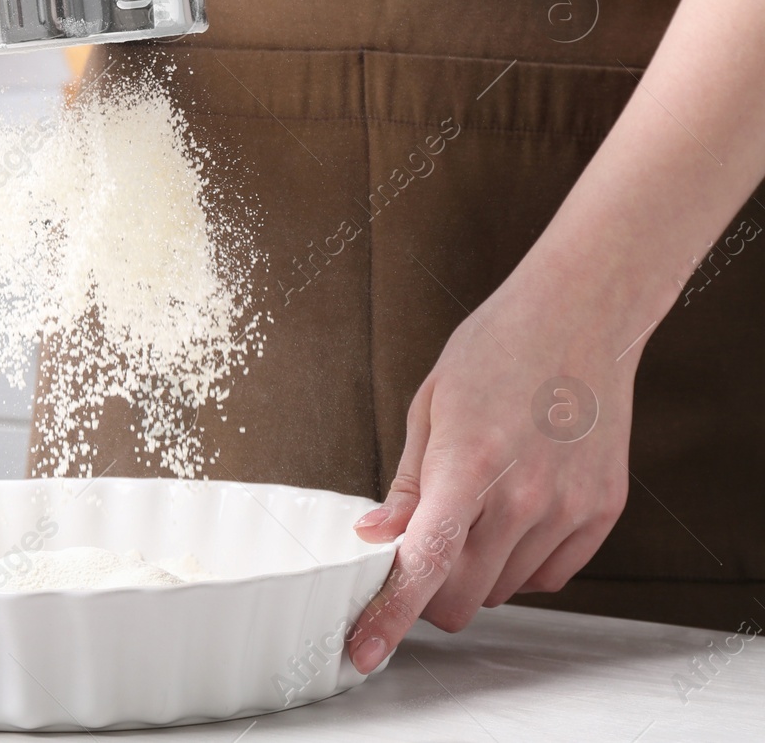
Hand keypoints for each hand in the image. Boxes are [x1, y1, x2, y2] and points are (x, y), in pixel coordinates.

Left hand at [345, 257, 634, 672]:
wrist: (581, 315)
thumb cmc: (497, 349)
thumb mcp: (428, 407)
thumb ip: (405, 485)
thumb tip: (374, 538)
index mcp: (467, 465)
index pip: (422, 566)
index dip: (388, 618)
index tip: (363, 650)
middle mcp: (523, 496)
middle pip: (461, 596)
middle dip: (430, 592)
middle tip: (419, 554)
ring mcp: (568, 507)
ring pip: (503, 589)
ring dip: (477, 572)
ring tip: (477, 507)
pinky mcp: (601, 512)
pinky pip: (550, 574)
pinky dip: (522, 563)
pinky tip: (514, 515)